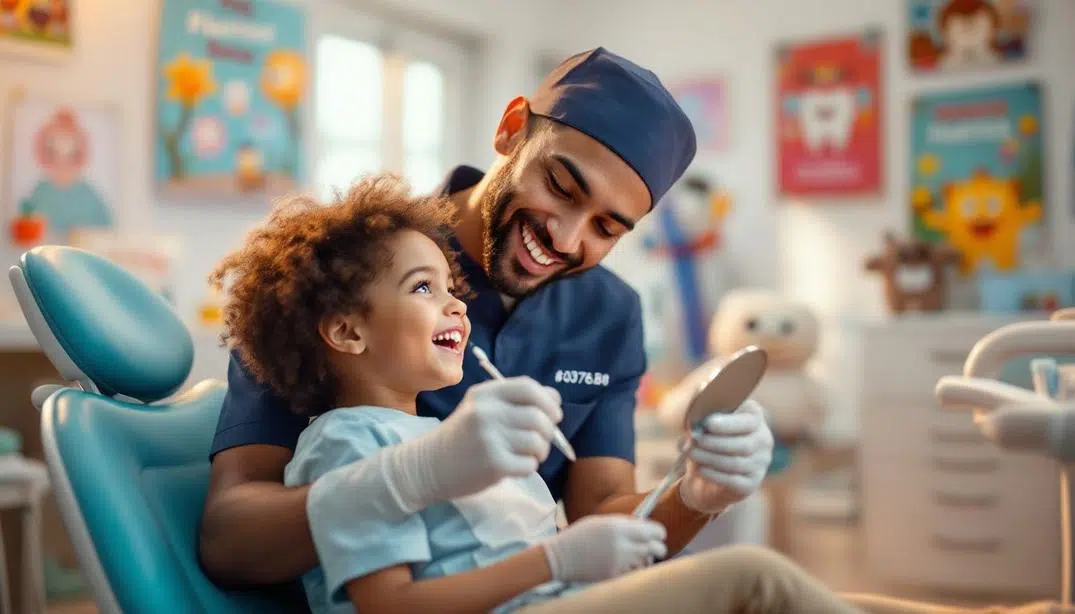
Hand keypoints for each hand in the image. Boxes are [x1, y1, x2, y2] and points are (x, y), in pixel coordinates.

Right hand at [429, 377, 562, 498]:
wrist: (429, 465)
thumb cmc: (462, 436)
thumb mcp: (481, 408)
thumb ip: (514, 401)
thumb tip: (555, 399)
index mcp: (486, 394)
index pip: (529, 387)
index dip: (548, 401)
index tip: (553, 414)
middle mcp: (487, 412)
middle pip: (539, 417)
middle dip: (549, 432)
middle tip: (540, 441)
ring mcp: (489, 438)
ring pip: (538, 442)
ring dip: (539, 452)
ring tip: (526, 455)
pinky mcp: (493, 463)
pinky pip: (529, 465)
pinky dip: (528, 468)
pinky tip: (514, 467)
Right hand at [542, 515, 666, 582]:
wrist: (559, 557)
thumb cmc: (580, 537)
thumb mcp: (602, 522)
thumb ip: (624, 524)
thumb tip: (645, 527)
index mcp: (617, 528)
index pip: (652, 531)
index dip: (659, 533)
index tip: (660, 534)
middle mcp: (621, 545)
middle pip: (654, 549)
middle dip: (657, 548)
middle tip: (656, 548)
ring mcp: (618, 563)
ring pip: (644, 563)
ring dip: (643, 560)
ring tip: (632, 556)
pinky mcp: (613, 576)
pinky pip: (631, 573)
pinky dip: (630, 570)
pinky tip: (621, 565)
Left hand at [678, 399, 773, 513]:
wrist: (705, 474)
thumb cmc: (706, 439)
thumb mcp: (701, 423)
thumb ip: (699, 415)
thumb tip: (693, 420)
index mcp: (754, 417)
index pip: (749, 421)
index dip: (729, 424)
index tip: (708, 423)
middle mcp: (763, 440)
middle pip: (744, 444)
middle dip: (715, 442)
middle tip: (693, 440)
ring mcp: (760, 463)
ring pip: (737, 463)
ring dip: (711, 458)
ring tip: (692, 453)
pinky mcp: (752, 483)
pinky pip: (734, 481)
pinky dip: (715, 475)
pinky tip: (701, 470)